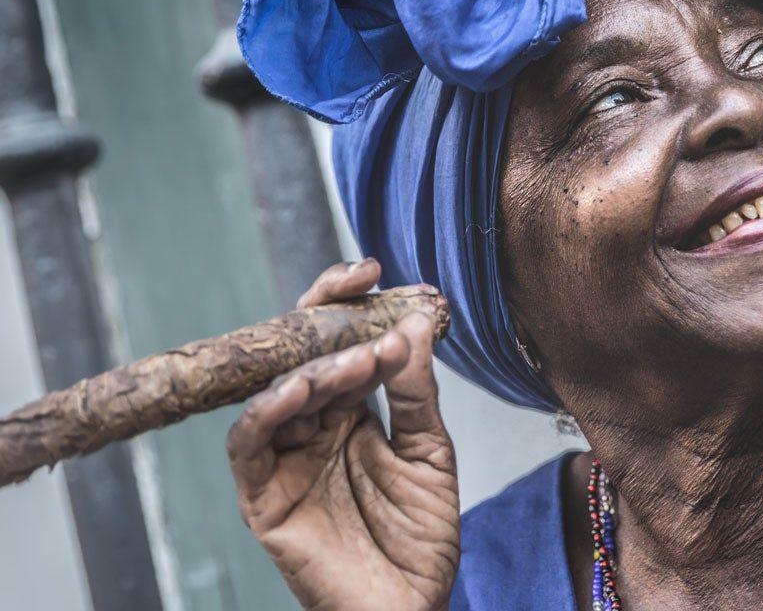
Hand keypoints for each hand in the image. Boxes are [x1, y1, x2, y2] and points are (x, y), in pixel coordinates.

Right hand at [227, 260, 459, 610]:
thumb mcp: (431, 452)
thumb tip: (411, 324)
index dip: (348, 304)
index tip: (376, 270)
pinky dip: (267, 410)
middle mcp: (314, 427)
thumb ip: (416, 391)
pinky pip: (249, 444)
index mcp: (352, 411)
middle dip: (329, 320)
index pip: (340, 343)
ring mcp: (286, 459)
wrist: (408, 607)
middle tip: (363, 295)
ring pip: (278, 391)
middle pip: (303, 355)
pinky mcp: (263, 495)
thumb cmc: (420, 538)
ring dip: (314, 367)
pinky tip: (298, 389)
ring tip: (357, 358)